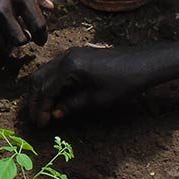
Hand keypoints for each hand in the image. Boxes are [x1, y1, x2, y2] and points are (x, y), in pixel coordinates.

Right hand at [26, 45, 160, 125]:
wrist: (143, 63)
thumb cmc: (123, 83)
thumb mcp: (96, 99)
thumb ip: (71, 106)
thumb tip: (54, 115)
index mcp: (68, 67)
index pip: (45, 90)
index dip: (40, 109)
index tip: (40, 125)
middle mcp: (64, 57)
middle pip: (39, 79)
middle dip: (35, 100)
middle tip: (37, 118)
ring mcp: (70, 54)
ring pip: (45, 73)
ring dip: (41, 91)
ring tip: (43, 110)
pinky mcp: (76, 55)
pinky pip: (54, 69)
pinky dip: (50, 83)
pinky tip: (55, 96)